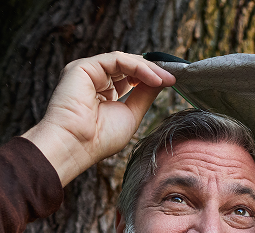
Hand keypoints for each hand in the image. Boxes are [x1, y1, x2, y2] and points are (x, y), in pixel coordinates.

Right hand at [22, 52, 175, 185]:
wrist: (77, 145)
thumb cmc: (101, 138)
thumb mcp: (131, 114)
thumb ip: (144, 96)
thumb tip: (162, 81)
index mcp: (104, 93)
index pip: (130, 77)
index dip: (151, 78)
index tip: (172, 82)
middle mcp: (95, 80)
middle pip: (129, 67)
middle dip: (153, 71)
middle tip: (173, 77)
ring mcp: (88, 72)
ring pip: (124, 61)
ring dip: (149, 68)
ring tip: (167, 79)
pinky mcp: (83, 67)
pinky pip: (117, 60)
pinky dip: (138, 67)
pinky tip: (154, 79)